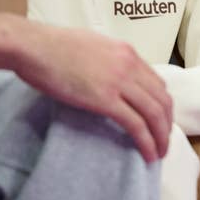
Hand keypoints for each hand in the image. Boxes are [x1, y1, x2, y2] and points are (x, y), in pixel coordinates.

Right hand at [12, 22, 171, 161]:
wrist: (33, 46)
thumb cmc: (52, 46)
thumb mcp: (93, 47)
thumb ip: (107, 61)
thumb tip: (107, 75)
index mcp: (127, 53)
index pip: (157, 82)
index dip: (162, 105)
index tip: (160, 121)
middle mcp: (130, 66)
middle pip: (161, 99)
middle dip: (167, 123)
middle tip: (164, 141)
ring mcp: (119, 82)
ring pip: (154, 113)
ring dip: (161, 136)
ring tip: (159, 152)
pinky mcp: (104, 99)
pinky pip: (135, 124)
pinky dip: (146, 141)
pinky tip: (148, 154)